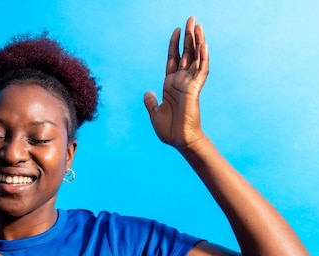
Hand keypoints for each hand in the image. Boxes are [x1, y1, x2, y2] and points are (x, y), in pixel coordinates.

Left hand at [144, 17, 208, 148]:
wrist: (180, 140)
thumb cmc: (169, 130)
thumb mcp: (155, 114)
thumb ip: (150, 102)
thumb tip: (147, 92)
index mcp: (170, 85)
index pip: (173, 59)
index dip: (175, 44)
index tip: (177, 30)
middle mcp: (180, 81)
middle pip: (186, 54)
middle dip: (188, 37)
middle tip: (191, 19)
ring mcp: (189, 84)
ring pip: (195, 58)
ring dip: (197, 42)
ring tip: (198, 26)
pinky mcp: (195, 89)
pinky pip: (201, 71)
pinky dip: (202, 58)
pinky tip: (203, 45)